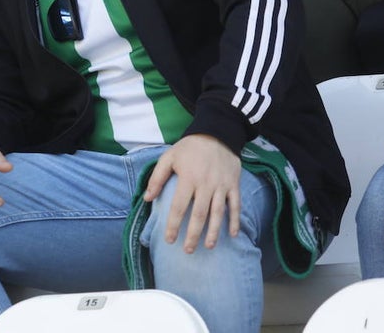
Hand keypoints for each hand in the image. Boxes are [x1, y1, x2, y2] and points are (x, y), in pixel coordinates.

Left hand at [143, 134, 240, 252]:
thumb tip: (147, 198)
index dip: (173, 224)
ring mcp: (221, 186)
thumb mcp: (169, 157)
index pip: (178, 207)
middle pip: (199, 214)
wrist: (218, 133)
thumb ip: (157, 177)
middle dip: (193, 234)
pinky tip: (232, 235)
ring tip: (208, 246)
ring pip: (218, 213)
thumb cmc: (189, 147)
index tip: (169, 240)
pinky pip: (235, 205)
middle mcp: (206, 185)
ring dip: (213, 231)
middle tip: (188, 250)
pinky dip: (236, 220)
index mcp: (188, 179)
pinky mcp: (234, 185)